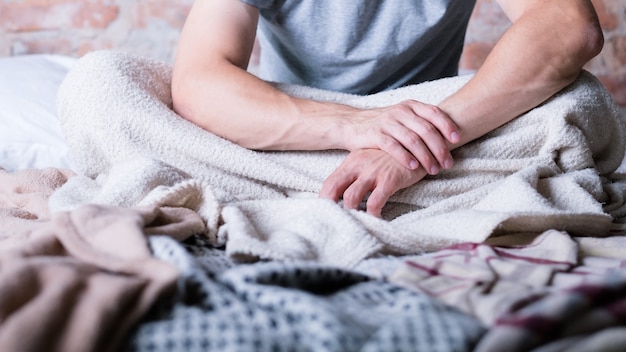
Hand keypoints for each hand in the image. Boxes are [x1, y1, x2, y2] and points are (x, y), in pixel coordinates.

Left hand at [319, 149, 426, 216]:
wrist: (422, 144)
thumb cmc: (396, 157)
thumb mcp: (373, 161)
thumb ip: (360, 174)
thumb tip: (347, 195)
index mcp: (352, 161)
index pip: (330, 181)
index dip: (324, 198)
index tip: (324, 211)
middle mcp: (359, 165)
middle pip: (333, 188)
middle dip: (330, 207)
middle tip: (334, 220)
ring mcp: (373, 172)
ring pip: (350, 197)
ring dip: (351, 213)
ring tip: (356, 221)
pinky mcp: (389, 179)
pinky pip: (374, 202)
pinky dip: (372, 214)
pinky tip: (376, 218)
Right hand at [343, 100, 459, 174]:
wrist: (351, 124)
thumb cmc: (383, 124)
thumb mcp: (403, 117)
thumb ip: (422, 123)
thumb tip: (450, 136)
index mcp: (410, 106)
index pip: (434, 113)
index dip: (447, 126)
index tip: (457, 140)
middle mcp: (400, 111)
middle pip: (426, 130)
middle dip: (439, 148)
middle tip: (448, 163)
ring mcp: (387, 122)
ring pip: (412, 140)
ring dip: (426, 156)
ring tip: (433, 170)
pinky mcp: (375, 134)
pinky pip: (393, 146)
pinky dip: (405, 157)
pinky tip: (413, 167)